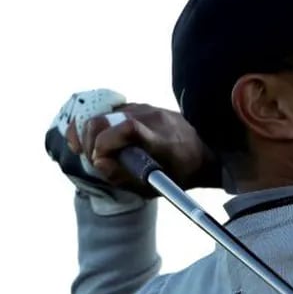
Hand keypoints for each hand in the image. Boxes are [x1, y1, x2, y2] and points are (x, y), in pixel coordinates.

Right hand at [69, 103, 221, 196]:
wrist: (203, 153)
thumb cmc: (179, 174)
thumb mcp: (154, 187)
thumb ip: (123, 176)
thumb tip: (98, 162)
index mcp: (162, 140)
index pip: (129, 128)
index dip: (105, 142)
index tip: (98, 159)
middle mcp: (154, 118)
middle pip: (106, 119)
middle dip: (89, 141)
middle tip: (92, 159)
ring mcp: (146, 108)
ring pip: (103, 113)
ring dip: (90, 133)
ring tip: (96, 152)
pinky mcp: (139, 106)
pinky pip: (109, 111)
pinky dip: (96, 125)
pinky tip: (95, 141)